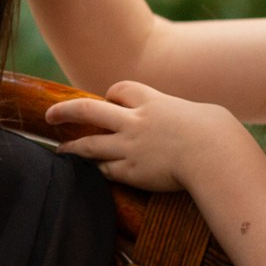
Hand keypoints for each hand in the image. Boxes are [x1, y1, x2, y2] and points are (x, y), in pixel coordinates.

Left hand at [47, 81, 252, 192]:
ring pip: (90, 144)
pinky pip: (107, 170)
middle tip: (49, 115)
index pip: (120, 90)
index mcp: (152, 101)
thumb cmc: (215, 132)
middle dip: (66, 111)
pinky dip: (98, 171)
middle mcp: (134, 121)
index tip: (107, 99)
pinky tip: (90, 174)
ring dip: (73, 148)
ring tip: (60, 151)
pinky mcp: (132, 170)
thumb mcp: (198, 114)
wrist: (213, 152)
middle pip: (89, 109)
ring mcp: (130, 146)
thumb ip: (181, 116)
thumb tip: (188, 121)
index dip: (111, 94)